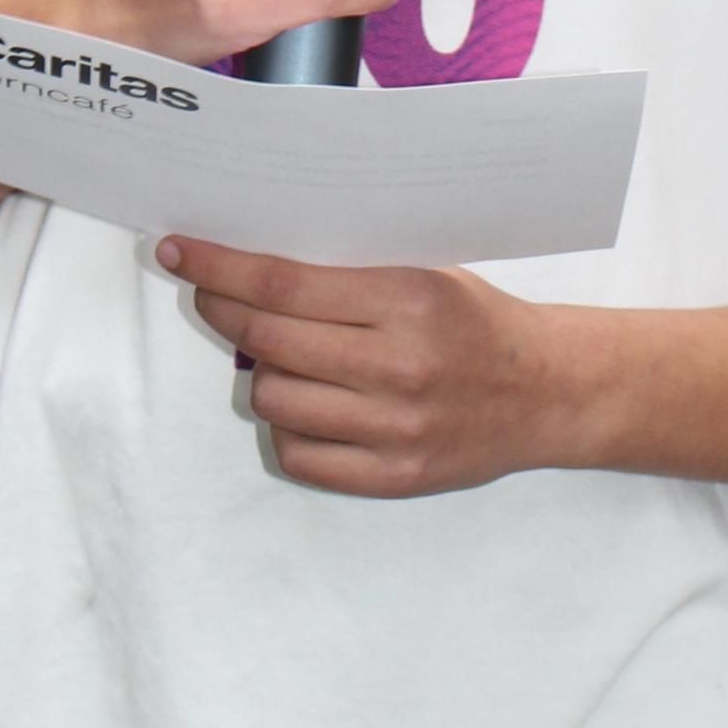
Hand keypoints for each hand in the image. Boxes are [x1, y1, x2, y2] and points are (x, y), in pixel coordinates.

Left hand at [159, 239, 576, 494]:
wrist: (546, 393)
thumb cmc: (476, 323)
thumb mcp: (424, 273)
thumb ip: (346, 273)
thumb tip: (248, 262)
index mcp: (408, 301)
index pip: (283, 282)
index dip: (220, 267)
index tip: (180, 251)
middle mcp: (399, 367)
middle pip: (268, 339)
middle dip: (223, 309)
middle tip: (212, 295)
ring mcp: (394, 428)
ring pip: (274, 398)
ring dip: (264, 372)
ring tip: (288, 357)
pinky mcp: (392, 476)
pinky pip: (298, 454)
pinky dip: (289, 426)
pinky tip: (309, 404)